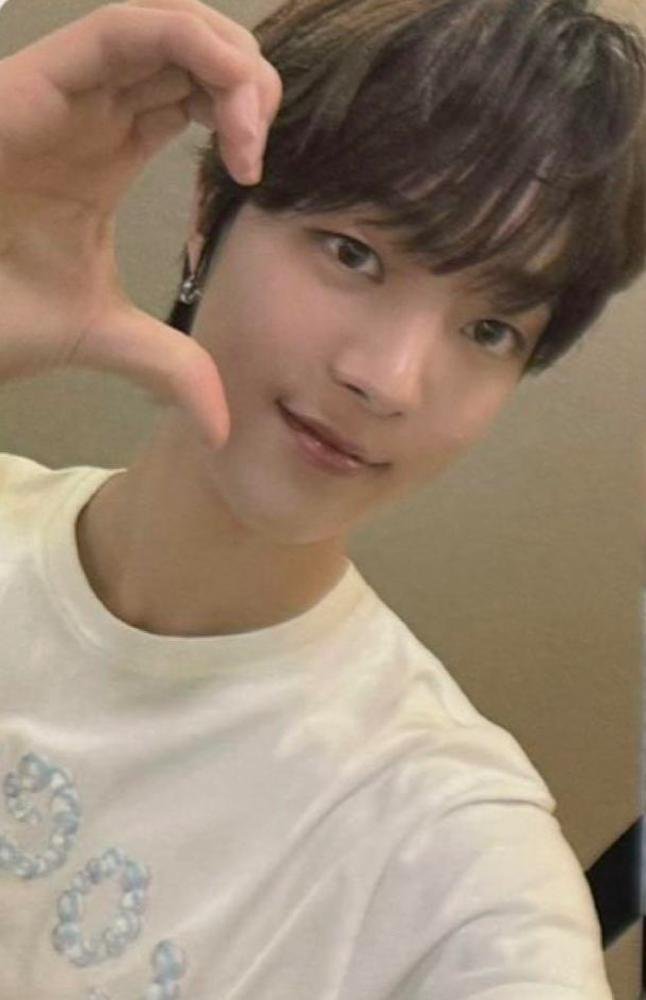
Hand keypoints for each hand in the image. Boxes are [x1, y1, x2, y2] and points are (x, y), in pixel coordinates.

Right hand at [0, 0, 282, 448]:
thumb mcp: (102, 336)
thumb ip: (168, 365)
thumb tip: (220, 428)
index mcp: (107, 151)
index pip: (192, 95)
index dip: (242, 112)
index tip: (256, 176)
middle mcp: (92, 110)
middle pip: (192, 48)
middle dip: (248, 79)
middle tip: (261, 142)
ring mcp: (66, 90)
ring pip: (168, 24)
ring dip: (231, 60)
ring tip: (251, 125)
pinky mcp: (37, 79)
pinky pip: (124, 28)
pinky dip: (190, 45)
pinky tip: (226, 105)